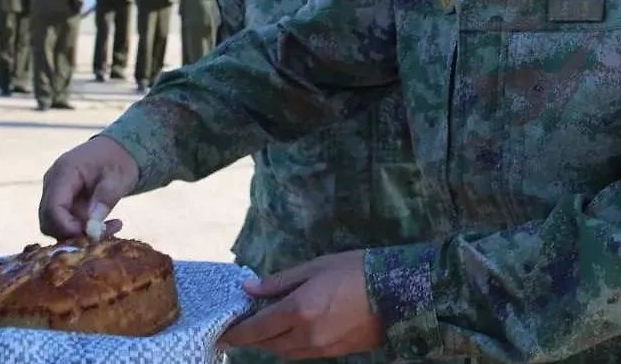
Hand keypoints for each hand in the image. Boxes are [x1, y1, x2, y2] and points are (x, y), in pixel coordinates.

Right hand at [38, 136, 138, 239]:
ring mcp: (54, 192)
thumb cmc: (119, 160)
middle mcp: (53, 182)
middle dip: (72, 234)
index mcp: (65, 171)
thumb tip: (92, 227)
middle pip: (48, 220)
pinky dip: (82, 230)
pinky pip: (64, 223)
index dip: (66, 227)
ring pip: (54, 225)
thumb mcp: (120, 176)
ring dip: (79, 234)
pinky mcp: (61, 202)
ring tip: (110, 229)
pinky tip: (106, 226)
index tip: (90, 234)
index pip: (53, 207)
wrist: (118, 150)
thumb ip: (106, 198)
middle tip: (102, 235)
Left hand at [220, 251, 382, 358]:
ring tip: (265, 327)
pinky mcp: (336, 354)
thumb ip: (280, 281)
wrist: (398, 291)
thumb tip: (250, 288)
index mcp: (298, 311)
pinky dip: (291, 345)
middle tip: (241, 326)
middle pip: (267, 345)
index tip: (222, 331)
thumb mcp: (315, 266)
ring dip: (271, 343)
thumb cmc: (355, 270)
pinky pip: (303, 354)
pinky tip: (291, 331)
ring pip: (285, 353)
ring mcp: (321, 349)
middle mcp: (306, 336)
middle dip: (251, 338)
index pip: (256, 329)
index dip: (235, 332)